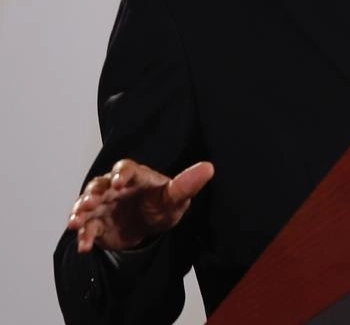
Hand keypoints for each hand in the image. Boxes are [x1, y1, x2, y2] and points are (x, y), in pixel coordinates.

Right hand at [67, 159, 214, 252]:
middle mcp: (115, 188)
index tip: (120, 182)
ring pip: (87, 205)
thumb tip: (209, 168)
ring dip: (80, 212)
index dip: (121, 174)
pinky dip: (84, 235)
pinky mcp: (98, 223)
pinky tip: (84, 246)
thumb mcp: (176, 197)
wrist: (151, 226)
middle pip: (100, 185)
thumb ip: (187, 184)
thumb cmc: (163, 204)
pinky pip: (88, 227)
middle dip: (92, 194)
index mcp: (135, 176)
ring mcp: (103, 205)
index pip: (125, 168)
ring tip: (76, 222)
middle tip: (90, 202)